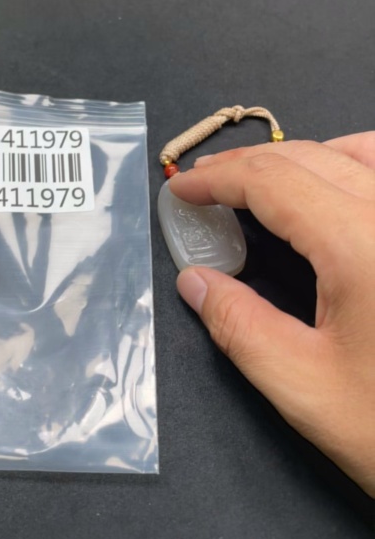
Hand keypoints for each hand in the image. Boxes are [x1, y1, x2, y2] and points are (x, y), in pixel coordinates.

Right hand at [170, 134, 374, 496]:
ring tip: (261, 181)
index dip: (218, 180)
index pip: (272, 182)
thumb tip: (197, 283)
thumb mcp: (307, 388)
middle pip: (309, 158)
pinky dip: (352, 162)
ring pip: (358, 151)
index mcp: (362, 245)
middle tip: (206, 183)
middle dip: (248, 166)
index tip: (182, 189)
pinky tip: (336, 184)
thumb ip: (241, 328)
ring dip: (300, 157)